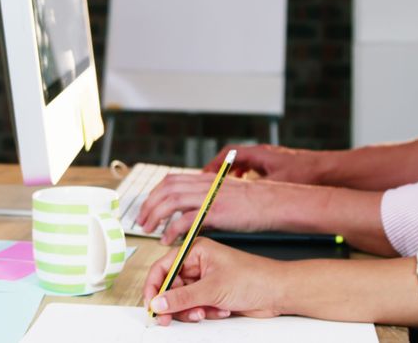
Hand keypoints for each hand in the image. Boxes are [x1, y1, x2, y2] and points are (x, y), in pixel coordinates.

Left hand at [135, 173, 285, 244]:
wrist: (276, 202)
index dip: (154, 194)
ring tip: (149, 230)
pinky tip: (169, 240)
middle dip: (149, 205)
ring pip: (171, 201)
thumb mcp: (227, 194)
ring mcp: (209, 196)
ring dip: (156, 216)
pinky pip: (186, 219)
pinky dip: (173, 230)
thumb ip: (208, 199)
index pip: (170, 180)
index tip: (147, 207)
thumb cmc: (256, 202)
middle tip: (141, 221)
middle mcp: (204, 184)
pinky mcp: (216, 211)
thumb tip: (193, 214)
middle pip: (165, 189)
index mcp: (205, 179)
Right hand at [143, 238, 284, 325]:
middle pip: (171, 287)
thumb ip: (182, 297)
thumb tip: (158, 302)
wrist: (278, 292)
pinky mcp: (213, 295)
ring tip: (205, 312)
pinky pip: (196, 307)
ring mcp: (205, 281)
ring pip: (183, 300)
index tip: (151, 304)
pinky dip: (205, 312)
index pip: (163, 267)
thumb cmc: (254, 277)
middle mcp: (198, 264)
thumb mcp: (212, 288)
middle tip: (169, 318)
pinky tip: (220, 311)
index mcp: (195, 251)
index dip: (154, 286)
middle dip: (174, 303)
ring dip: (192, 310)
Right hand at [204, 144, 332, 183]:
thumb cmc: (308, 173)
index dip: (213, 165)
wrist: (330, 171)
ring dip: (233, 176)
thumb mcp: (276, 183)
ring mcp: (271, 160)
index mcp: (259, 154)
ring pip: (244, 166)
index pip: (227, 154)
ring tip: (226, 189)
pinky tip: (249, 192)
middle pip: (233, 159)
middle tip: (210, 184)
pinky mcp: (278, 168)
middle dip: (219, 171)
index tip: (203, 177)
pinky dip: (247, 180)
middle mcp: (263, 154)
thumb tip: (236, 197)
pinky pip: (255, 172)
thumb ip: (254, 188)